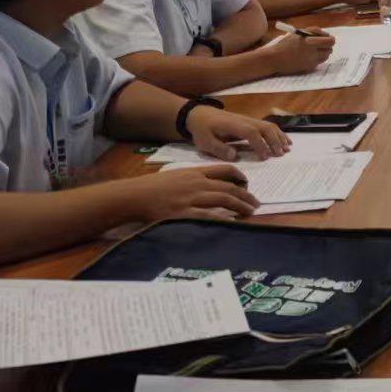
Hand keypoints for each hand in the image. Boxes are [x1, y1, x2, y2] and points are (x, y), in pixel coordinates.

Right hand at [123, 164, 257, 222]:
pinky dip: (222, 219)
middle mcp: (196, 183)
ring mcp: (191, 198)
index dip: (240, 176)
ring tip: (251, 212)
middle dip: (246, 195)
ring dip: (240, 206)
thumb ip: (193, 179)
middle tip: (256, 203)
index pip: (224, 169)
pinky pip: (208, 216)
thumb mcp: (176, 176)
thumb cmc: (152, 187)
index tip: (248, 183)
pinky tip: (232, 222)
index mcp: (194, 172)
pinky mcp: (184, 213)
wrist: (134, 195)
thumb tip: (210, 187)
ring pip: (223, 200)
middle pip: (229, 187)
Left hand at [189, 107, 289, 160]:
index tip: (264, 157)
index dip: (260, 145)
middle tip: (280, 155)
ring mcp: (248, 120)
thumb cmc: (201, 129)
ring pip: (268, 125)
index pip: (251, 133)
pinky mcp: (250, 121)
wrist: (199, 114)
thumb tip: (235, 156)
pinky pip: (267, 125)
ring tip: (287, 149)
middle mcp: (244, 120)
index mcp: (233, 125)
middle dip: (274, 141)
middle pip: (264, 127)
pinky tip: (284, 140)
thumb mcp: (204, 142)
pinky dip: (278, 133)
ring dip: (279, 137)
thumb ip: (219, 149)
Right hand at [261, 27, 335, 74]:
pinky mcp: (309, 67)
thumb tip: (325, 34)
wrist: (275, 59)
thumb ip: (312, 33)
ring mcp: (311, 59)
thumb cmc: (285, 45)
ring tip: (315, 50)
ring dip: (324, 51)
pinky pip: (319, 62)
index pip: (328, 39)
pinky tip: (308, 56)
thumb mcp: (298, 34)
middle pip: (330, 47)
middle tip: (324, 43)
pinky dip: (317, 58)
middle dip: (328, 44)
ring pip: (326, 55)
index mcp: (309, 40)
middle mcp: (312, 50)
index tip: (325, 36)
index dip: (328, 37)